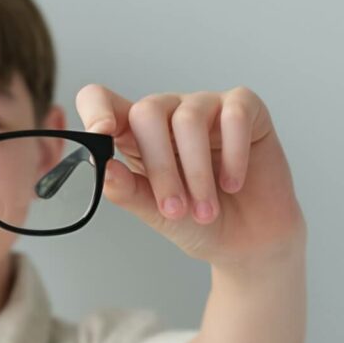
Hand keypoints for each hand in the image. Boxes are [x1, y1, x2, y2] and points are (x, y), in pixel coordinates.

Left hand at [75, 85, 305, 266]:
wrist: (247, 243)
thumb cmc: (196, 222)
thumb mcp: (156, 213)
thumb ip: (128, 191)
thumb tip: (103, 169)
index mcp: (134, 134)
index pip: (101, 100)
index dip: (96, 109)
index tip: (101, 135)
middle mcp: (167, 113)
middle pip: (147, 111)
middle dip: (159, 166)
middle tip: (174, 209)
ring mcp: (205, 106)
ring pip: (188, 119)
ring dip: (196, 173)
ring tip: (204, 211)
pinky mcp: (245, 108)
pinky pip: (234, 116)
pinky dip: (233, 155)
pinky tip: (233, 183)